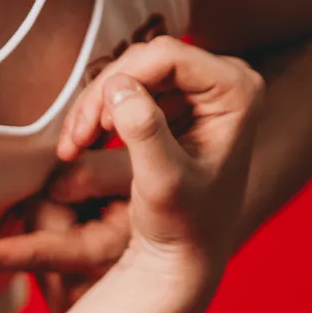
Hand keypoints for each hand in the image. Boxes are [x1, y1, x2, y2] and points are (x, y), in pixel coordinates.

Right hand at [0, 37, 263, 311]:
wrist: (186, 256)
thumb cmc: (183, 227)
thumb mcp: (163, 183)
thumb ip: (145, 132)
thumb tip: (120, 86)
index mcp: (238, 90)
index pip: (168, 56)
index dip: (121, 80)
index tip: (92, 127)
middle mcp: (227, 80)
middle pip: (147, 59)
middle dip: (103, 96)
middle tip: (74, 141)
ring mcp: (203, 89)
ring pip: (133, 72)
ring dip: (95, 106)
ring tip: (73, 146)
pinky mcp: (180, 101)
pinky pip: (131, 87)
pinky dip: (101, 112)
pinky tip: (83, 142)